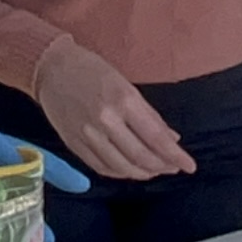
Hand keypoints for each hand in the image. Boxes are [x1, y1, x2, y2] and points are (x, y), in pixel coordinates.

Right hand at [33, 38, 194, 181]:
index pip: (156, 137)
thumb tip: (171, 138)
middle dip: (162, 166)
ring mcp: (88, 134)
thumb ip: (149, 115)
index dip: (175, 156)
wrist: (51, 68)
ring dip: (142, 173)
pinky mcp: (74, 144)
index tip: (189, 166)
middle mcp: (106, 120)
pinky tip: (129, 169)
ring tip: (153, 170)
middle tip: (173, 168)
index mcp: (123, 100)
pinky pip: (101, 167)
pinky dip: (119, 173)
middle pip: (141, 156)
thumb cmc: (92, 70)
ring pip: (121, 167)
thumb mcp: (126, 85)